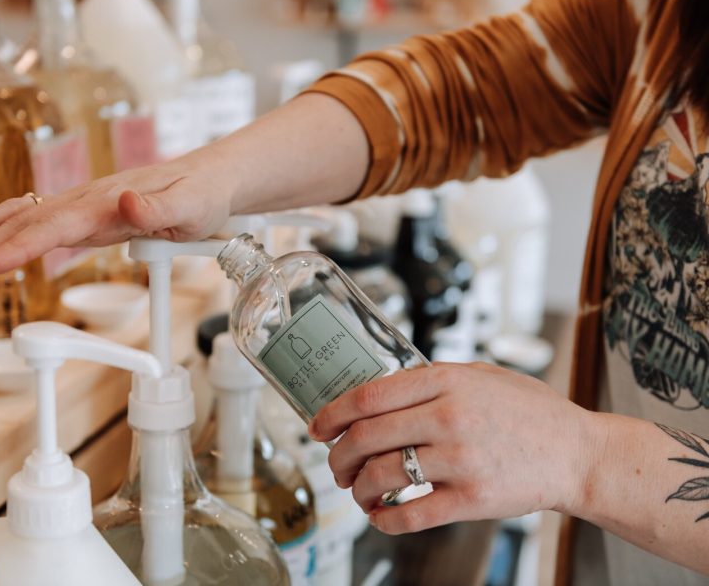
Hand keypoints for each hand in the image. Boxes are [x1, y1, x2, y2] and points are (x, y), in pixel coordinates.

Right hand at [0, 151, 238, 287]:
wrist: (211, 178)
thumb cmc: (202, 194)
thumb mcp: (191, 206)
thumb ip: (158, 209)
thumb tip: (125, 204)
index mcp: (106, 202)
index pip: (53, 226)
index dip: (18, 246)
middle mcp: (88, 202)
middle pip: (27, 223)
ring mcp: (86, 208)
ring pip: (26, 219)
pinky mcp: (91, 217)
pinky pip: (42, 224)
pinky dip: (11, 234)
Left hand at [308, 362, 596, 533]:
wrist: (577, 452)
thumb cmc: (529, 410)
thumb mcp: (481, 374)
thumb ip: (433, 378)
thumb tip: (381, 391)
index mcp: (447, 381)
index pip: (369, 396)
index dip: (332, 413)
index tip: (317, 426)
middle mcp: (449, 417)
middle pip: (366, 437)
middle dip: (337, 455)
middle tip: (334, 464)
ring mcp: (460, 460)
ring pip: (381, 477)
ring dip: (356, 488)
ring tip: (356, 490)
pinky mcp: (472, 499)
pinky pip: (411, 515)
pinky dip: (383, 519)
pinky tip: (378, 515)